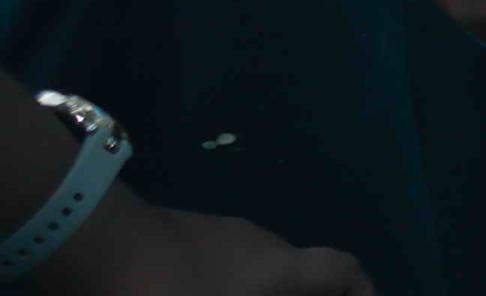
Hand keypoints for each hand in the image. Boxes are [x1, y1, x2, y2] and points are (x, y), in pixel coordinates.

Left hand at [31, 193, 373, 295]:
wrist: (85, 243)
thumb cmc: (162, 295)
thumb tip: (274, 290)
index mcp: (278, 267)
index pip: (342, 270)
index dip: (362, 290)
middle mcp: (257, 242)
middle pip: (299, 269)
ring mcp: (212, 234)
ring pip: (253, 268)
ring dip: (262, 293)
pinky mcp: (172, 236)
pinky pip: (216, 267)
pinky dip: (225, 289)